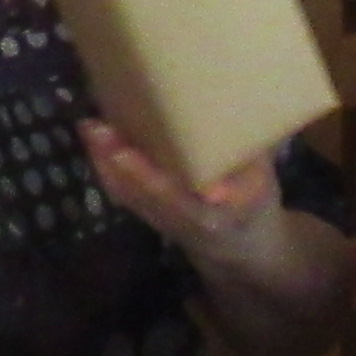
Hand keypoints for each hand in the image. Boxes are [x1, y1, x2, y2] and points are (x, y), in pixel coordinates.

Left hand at [80, 122, 283, 250]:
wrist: (242, 250)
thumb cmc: (255, 207)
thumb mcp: (264, 183)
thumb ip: (251, 156)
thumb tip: (236, 106)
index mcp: (212, 217)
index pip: (175, 201)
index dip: (147, 178)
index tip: (125, 154)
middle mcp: (180, 223)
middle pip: (140, 195)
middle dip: (115, 162)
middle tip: (96, 126)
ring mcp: (161, 222)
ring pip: (126, 194)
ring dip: (103, 161)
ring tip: (90, 125)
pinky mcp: (149, 216)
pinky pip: (123, 193)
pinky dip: (106, 166)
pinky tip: (96, 138)